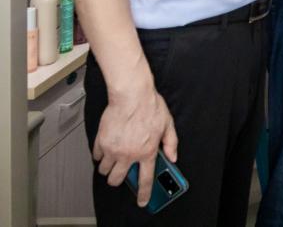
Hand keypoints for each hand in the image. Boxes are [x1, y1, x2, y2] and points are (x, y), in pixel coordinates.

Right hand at [93, 82, 177, 207]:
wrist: (132, 95)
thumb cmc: (150, 107)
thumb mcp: (168, 125)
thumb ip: (171, 143)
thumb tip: (173, 156)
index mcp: (147, 152)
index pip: (145, 180)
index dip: (143, 194)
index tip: (142, 201)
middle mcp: (129, 154)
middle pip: (117, 180)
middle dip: (118, 179)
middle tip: (122, 171)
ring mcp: (113, 149)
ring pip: (105, 171)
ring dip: (108, 168)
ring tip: (115, 158)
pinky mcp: (101, 142)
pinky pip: (96, 156)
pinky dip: (100, 155)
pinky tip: (107, 147)